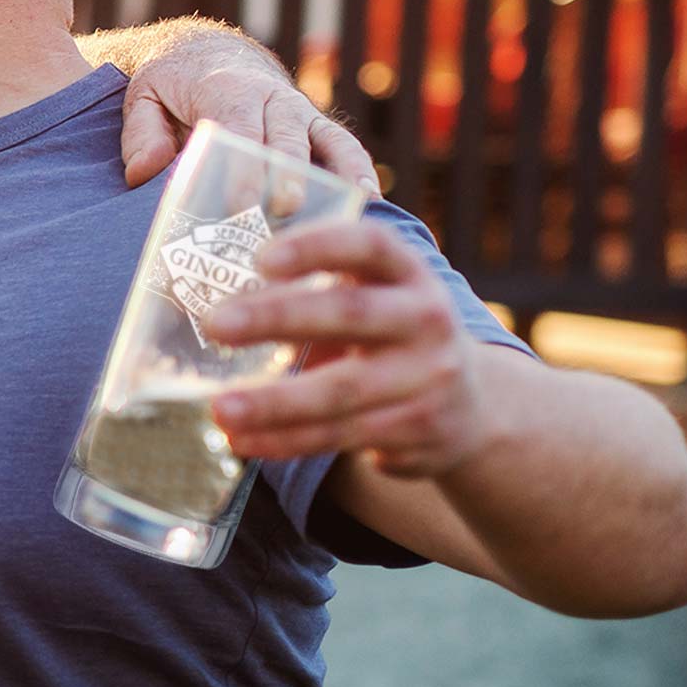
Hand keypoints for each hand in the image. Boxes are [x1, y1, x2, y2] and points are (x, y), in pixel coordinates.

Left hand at [104, 20, 377, 190]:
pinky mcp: (315, 126)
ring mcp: (298, 111)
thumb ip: (141, 133)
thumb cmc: (173, 86)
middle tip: (284, 212)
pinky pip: (342, 144)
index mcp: (226, 89)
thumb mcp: (143, 97)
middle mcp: (270, 97)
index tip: (240, 202)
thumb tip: (145, 172)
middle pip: (283, 138)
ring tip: (348, 205)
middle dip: (285, 175)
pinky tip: (367, 198)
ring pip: (322, 139)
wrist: (209, 53)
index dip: (242, 165)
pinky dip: (356, 167)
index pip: (237, 128)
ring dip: (335, 172)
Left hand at [201, 216, 491, 477]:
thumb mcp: (378, 299)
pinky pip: (340, 437)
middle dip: (278, 317)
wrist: (475, 407)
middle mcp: (427, 319)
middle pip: (350, 314)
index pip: (370, 246)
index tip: (260, 258)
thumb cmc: (392, 339)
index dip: (317, 246)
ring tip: (219, 407)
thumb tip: (210, 291)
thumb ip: (320, 289)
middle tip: (215, 324)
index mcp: (409, 273)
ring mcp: (427, 378)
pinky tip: (243, 439)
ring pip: (341, 392)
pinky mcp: (417, 430)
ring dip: (273, 402)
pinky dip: (286, 440)